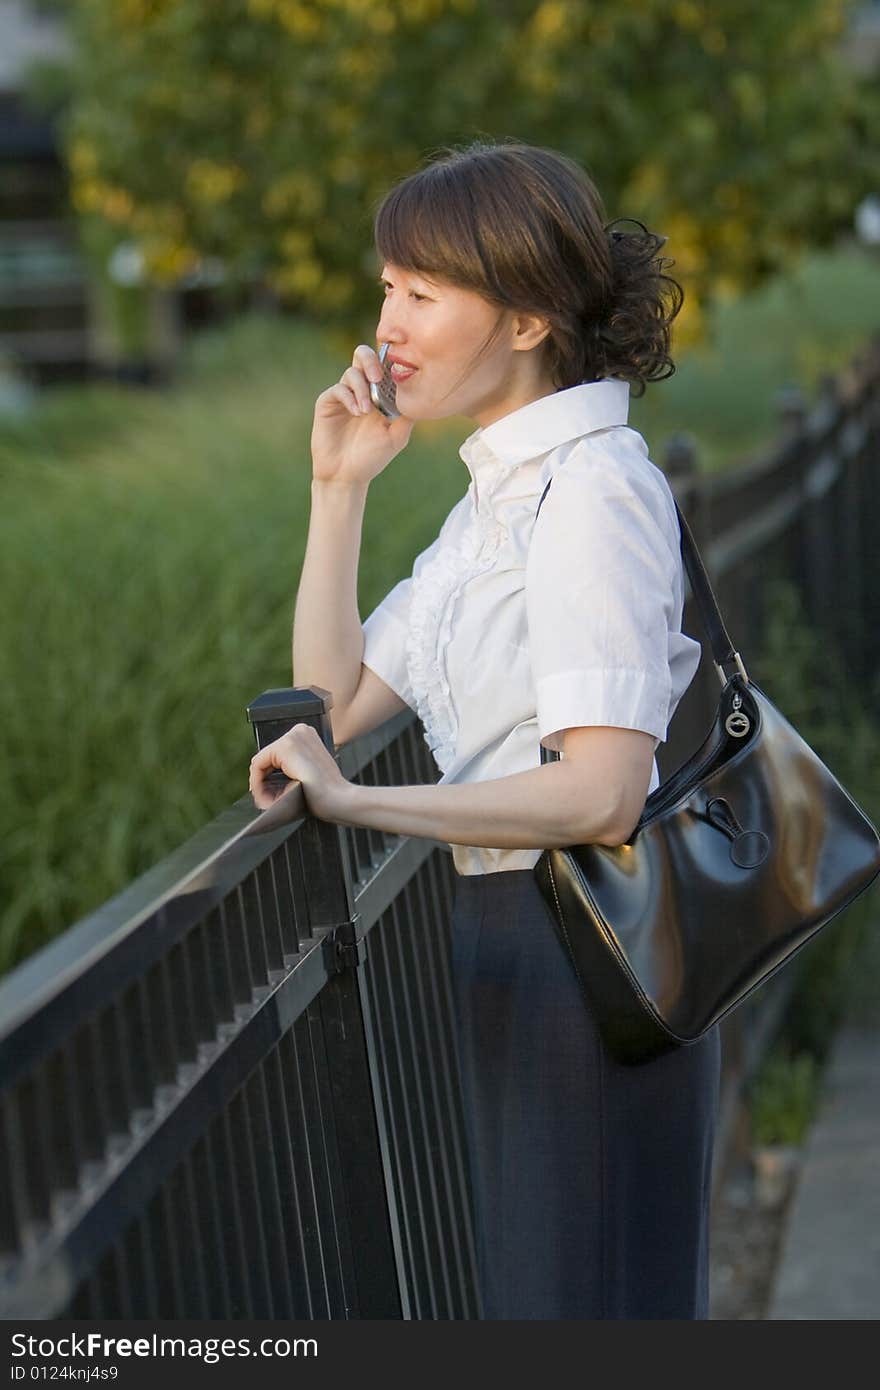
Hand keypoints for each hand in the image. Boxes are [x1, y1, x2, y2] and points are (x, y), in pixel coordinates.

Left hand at [248, 723, 353, 818]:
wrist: (339, 800)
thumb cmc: (327, 795)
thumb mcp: (308, 775)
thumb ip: (292, 769)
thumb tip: (262, 779)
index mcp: (307, 735)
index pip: (276, 756)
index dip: (268, 777)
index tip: (269, 794)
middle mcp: (301, 730)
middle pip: (267, 757)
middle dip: (264, 780)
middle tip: (265, 800)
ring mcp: (293, 736)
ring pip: (261, 761)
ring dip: (261, 784)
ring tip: (267, 802)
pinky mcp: (285, 747)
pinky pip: (257, 765)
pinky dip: (257, 783)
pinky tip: (266, 798)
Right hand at [310, 343, 413, 485]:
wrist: (347, 475)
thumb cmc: (372, 457)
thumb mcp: (397, 436)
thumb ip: (407, 415)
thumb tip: (419, 393)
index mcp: (379, 394)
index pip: (383, 365)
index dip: (389, 360)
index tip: (397, 368)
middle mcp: (361, 389)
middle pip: (362, 355)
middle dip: (371, 360)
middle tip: (378, 378)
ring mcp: (344, 395)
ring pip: (351, 372)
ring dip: (362, 389)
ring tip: (366, 411)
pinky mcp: (327, 402)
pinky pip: (337, 389)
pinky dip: (349, 397)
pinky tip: (357, 413)